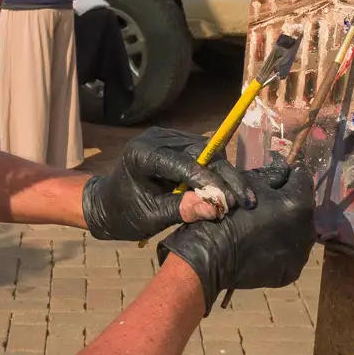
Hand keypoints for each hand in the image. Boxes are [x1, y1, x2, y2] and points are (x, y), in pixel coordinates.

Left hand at [82, 129, 246, 240]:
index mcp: (142, 154)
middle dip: (225, 177)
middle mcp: (156, 138)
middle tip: (245, 201)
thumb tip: (217, 208)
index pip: (184, 163)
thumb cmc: (125, 214)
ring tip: (240, 198)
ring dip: (224, 174)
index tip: (231, 202)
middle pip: (201, 152)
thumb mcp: (152, 217)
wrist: (108, 204)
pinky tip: (229, 190)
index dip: (210, 182)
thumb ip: (183, 209)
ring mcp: (167, 137)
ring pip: (207, 151)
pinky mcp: (175, 142)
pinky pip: (203, 154)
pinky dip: (216, 172)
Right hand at [157, 158, 315, 312]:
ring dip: (288, 225)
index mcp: (299, 204)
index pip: (303, 178)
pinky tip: (265, 244)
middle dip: (290, 202)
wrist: (213, 255)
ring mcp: (301, 254)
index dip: (291, 173)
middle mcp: (308, 230)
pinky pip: (291, 253)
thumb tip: (284, 166)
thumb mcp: (249, 183)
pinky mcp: (292, 272)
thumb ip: (272, 174)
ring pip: (299, 231)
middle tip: (271, 201)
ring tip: (268, 224)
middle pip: (303, 207)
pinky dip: (282, 247)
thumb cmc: (229, 213)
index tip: (281, 174)